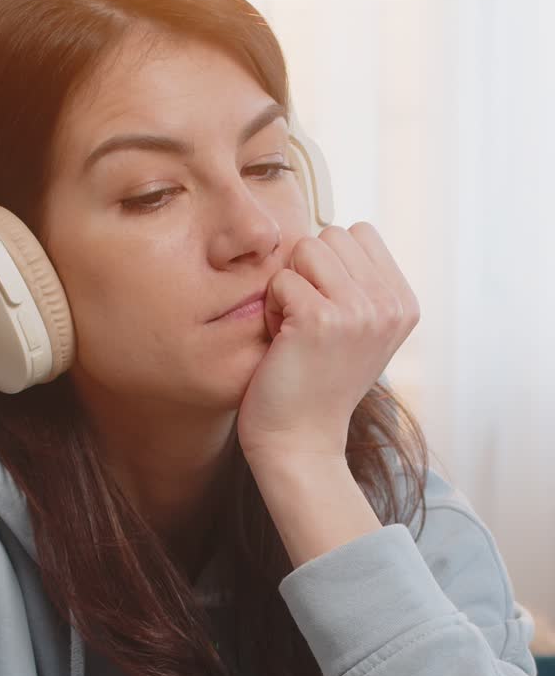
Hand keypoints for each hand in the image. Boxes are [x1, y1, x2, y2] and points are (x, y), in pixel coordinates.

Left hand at [237, 223, 419, 464]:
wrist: (300, 442)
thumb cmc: (317, 385)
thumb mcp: (357, 331)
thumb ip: (360, 283)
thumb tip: (333, 233)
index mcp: (404, 304)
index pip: (360, 233)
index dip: (331, 265)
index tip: (328, 313)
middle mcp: (390, 305)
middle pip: (333, 235)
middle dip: (309, 271)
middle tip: (307, 323)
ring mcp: (359, 311)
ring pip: (306, 248)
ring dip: (289, 286)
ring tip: (294, 330)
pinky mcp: (321, 319)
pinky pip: (281, 279)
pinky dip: (272, 308)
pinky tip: (282, 343)